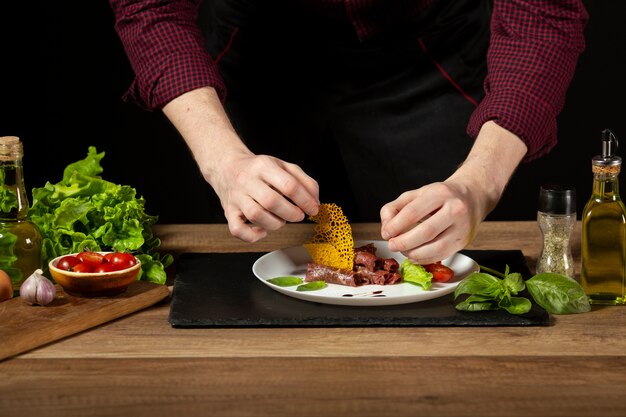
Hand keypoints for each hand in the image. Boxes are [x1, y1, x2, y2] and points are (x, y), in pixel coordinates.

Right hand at [163, 87, 318, 241]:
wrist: (227, 167)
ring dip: (275, 223)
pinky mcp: (228, 212)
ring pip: (256, 216)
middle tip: (298, 215)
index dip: (305, 200)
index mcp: (264, 166)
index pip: (289, 185)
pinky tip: (262, 230)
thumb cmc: (260, 170)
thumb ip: (304, 181)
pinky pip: (237, 230)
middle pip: (272, 201)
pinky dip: (252, 235)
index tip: (313, 209)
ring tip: (281, 220)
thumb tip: (315, 202)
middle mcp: (247, 180)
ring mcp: (236, 197)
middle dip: (291, 213)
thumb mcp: (283, 166)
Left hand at [380, 121, 527, 263]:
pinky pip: (441, 255)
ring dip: (413, 253)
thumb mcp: (417, 193)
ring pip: (435, 247)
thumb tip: (386, 228)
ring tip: (403, 250)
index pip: (413, 213)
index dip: (396, 226)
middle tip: (392, 245)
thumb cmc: (441, 195)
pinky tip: (414, 255)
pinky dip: (424, 259)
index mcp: (440, 193)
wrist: (472, 196)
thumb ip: (396, 207)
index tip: (386, 233)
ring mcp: (462, 227)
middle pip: (425, 232)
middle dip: (404, 242)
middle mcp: (455, 210)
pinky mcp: (464, 241)